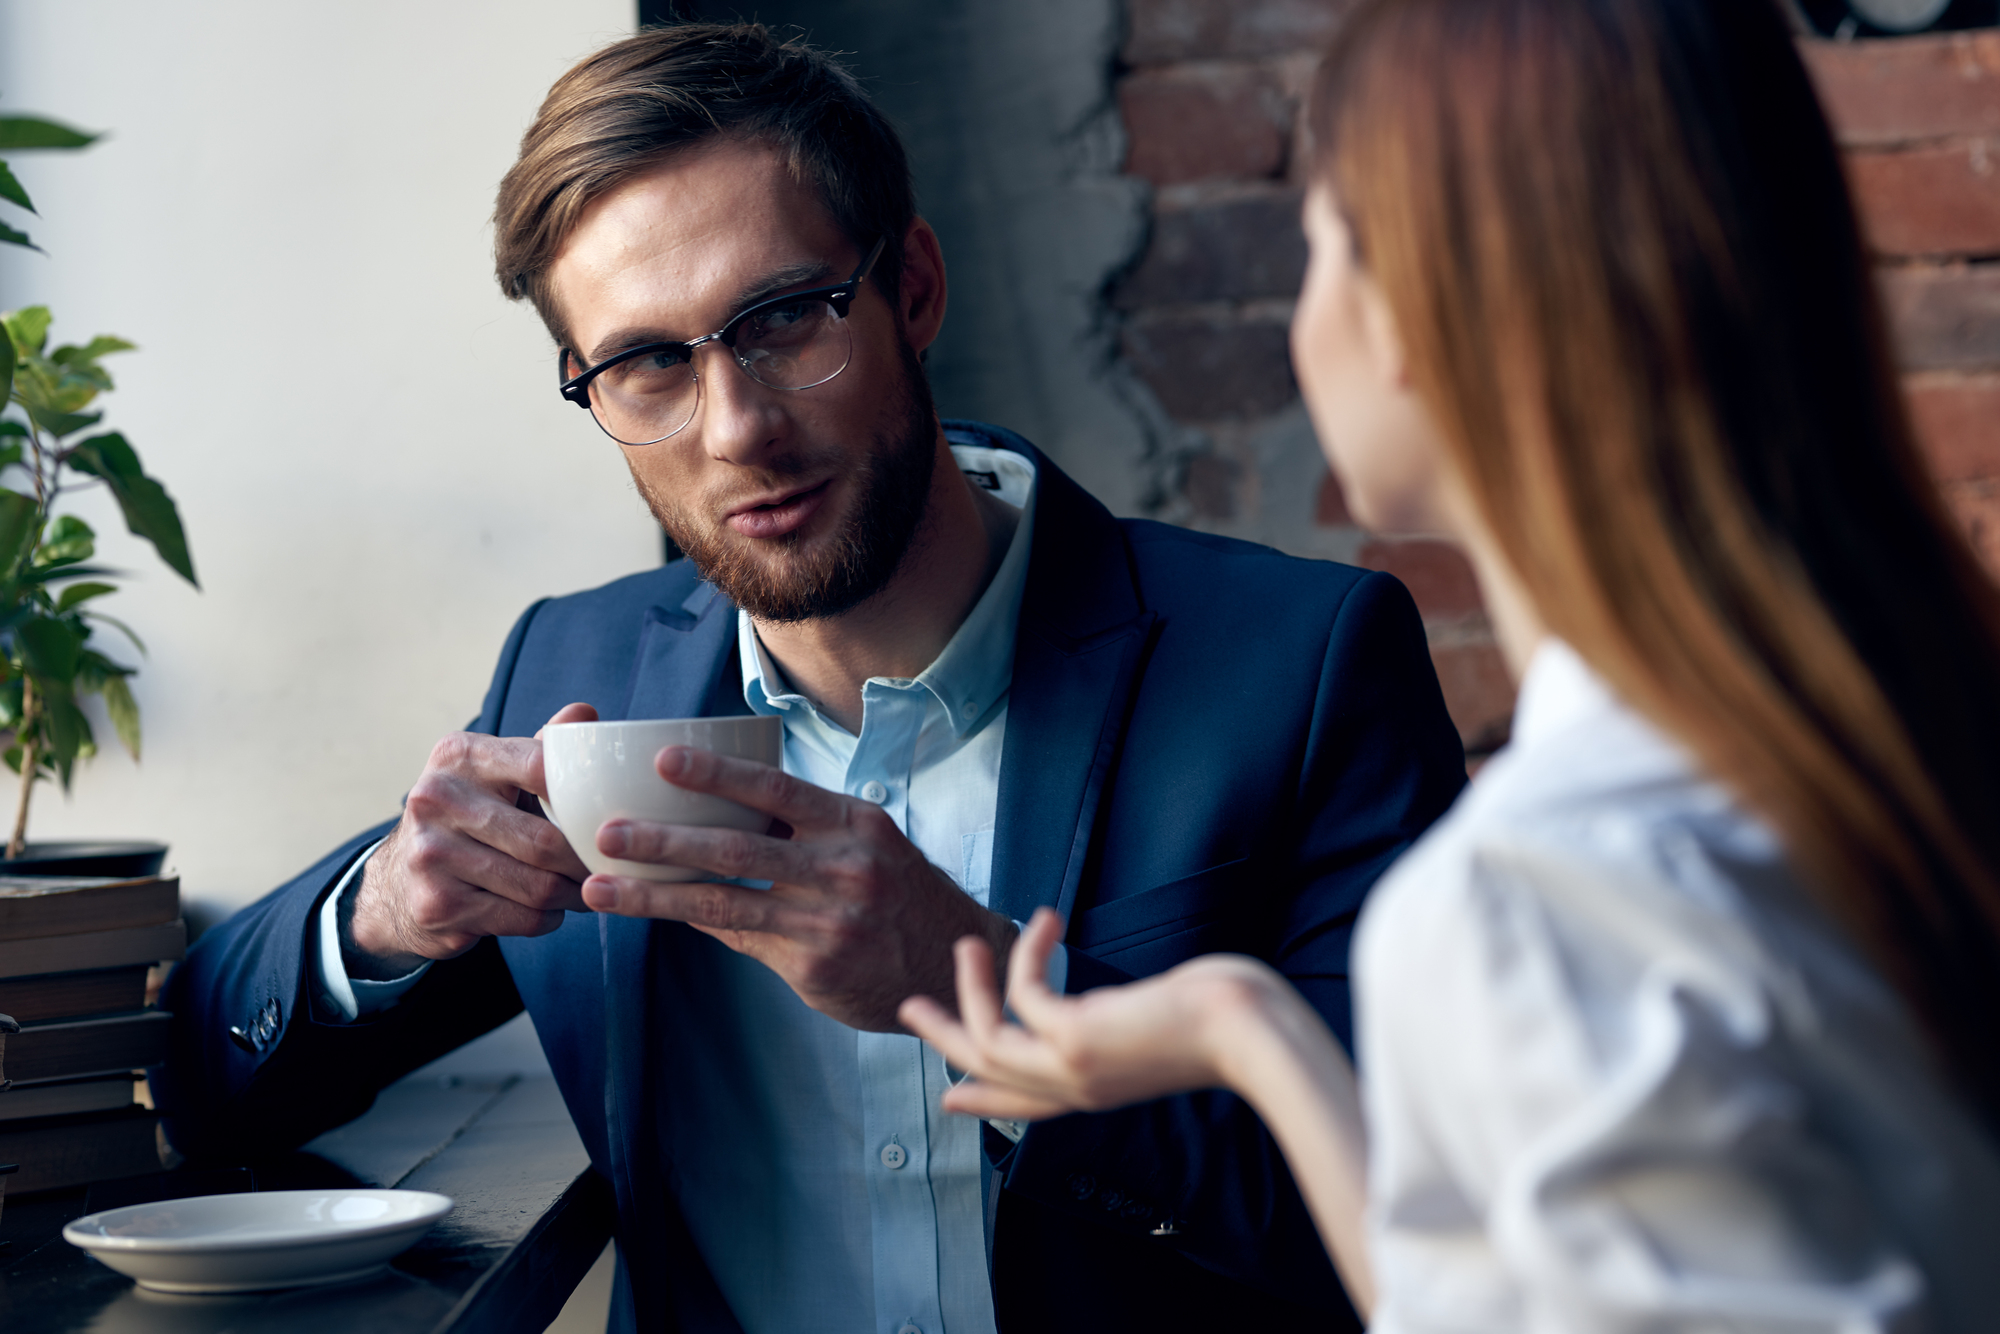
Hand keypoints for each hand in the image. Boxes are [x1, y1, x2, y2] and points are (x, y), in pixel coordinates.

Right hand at [347, 703, 595, 974]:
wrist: (398, 883)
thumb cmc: (470, 817)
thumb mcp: (498, 774)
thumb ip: (543, 747)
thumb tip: (585, 714)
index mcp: (459, 755)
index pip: (540, 766)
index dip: (583, 795)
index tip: (608, 815)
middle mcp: (436, 799)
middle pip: (545, 841)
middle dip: (586, 861)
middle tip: (608, 867)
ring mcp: (430, 855)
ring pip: (538, 886)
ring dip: (573, 894)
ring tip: (586, 889)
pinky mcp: (437, 905)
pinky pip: (522, 918)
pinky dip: (548, 917)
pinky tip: (550, 909)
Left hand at [578, 745, 1016, 1031]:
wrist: (949, 963)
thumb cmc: (897, 892)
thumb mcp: (868, 842)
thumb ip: (806, 828)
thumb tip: (722, 816)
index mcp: (854, 822)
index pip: (775, 789)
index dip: (716, 774)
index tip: (662, 760)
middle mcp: (844, 867)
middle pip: (736, 847)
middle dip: (663, 839)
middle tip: (607, 832)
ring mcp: (828, 920)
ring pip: (722, 902)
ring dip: (653, 895)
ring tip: (599, 888)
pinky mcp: (814, 966)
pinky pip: (740, 938)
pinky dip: (695, 923)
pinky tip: (655, 914)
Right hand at [899, 908, 1278, 1120]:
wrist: (1252, 1034)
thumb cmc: (1228, 1021)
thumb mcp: (1162, 1028)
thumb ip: (1128, 1024)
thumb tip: (1126, 1004)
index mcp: (1098, 1092)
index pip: (1026, 1106)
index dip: (983, 1101)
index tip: (950, 1099)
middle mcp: (1077, 1088)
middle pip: (987, 1075)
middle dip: (945, 1039)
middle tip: (911, 1010)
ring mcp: (1071, 1069)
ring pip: (985, 1039)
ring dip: (970, 986)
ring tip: (969, 942)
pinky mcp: (1073, 1039)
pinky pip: (1020, 993)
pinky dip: (1025, 952)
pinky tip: (1045, 920)